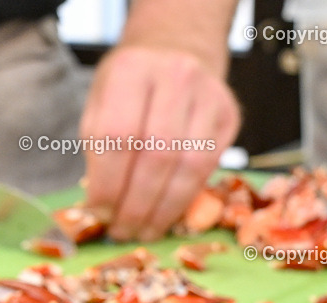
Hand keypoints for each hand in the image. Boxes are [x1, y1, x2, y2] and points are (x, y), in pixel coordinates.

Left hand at [81, 46, 239, 241]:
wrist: (177, 47)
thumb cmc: (131, 85)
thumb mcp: (100, 102)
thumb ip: (97, 148)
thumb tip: (101, 208)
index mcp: (131, 70)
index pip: (117, 136)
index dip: (107, 183)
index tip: (98, 213)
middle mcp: (175, 76)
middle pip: (156, 155)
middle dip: (136, 204)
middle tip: (121, 231)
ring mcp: (208, 94)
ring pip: (188, 166)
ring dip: (163, 209)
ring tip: (143, 232)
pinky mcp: (228, 115)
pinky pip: (208, 167)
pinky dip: (185, 198)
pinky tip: (166, 215)